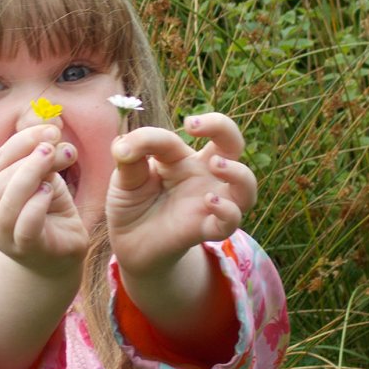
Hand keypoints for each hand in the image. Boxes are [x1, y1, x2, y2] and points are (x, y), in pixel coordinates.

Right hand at [0, 124, 88, 275]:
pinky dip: (37, 203)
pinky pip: (25, 224)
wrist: (57, 259)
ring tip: (54, 157)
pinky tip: (49, 190)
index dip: (20, 142)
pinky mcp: (25, 249)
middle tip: (55, 142)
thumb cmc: (47, 214)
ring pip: (7, 201)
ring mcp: (2, 235)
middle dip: (28, 155)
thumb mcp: (43, 181)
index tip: (49, 129)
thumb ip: (43, 161)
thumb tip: (53, 135)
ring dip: (30, 173)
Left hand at [106, 114, 256, 279]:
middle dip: (224, 127)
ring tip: (215, 165)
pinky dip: (228, 210)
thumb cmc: (131, 203)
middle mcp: (203, 176)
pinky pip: (232, 221)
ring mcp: (208, 202)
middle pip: (233, 144)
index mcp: (183, 158)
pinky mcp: (205, 229)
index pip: (188, 132)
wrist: (127, 243)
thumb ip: (128, 156)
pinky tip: (209, 201)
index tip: (148, 140)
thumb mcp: (124, 176)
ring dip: (238, 172)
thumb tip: (122, 145)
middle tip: (195, 126)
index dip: (168, 130)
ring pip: (246, 186)